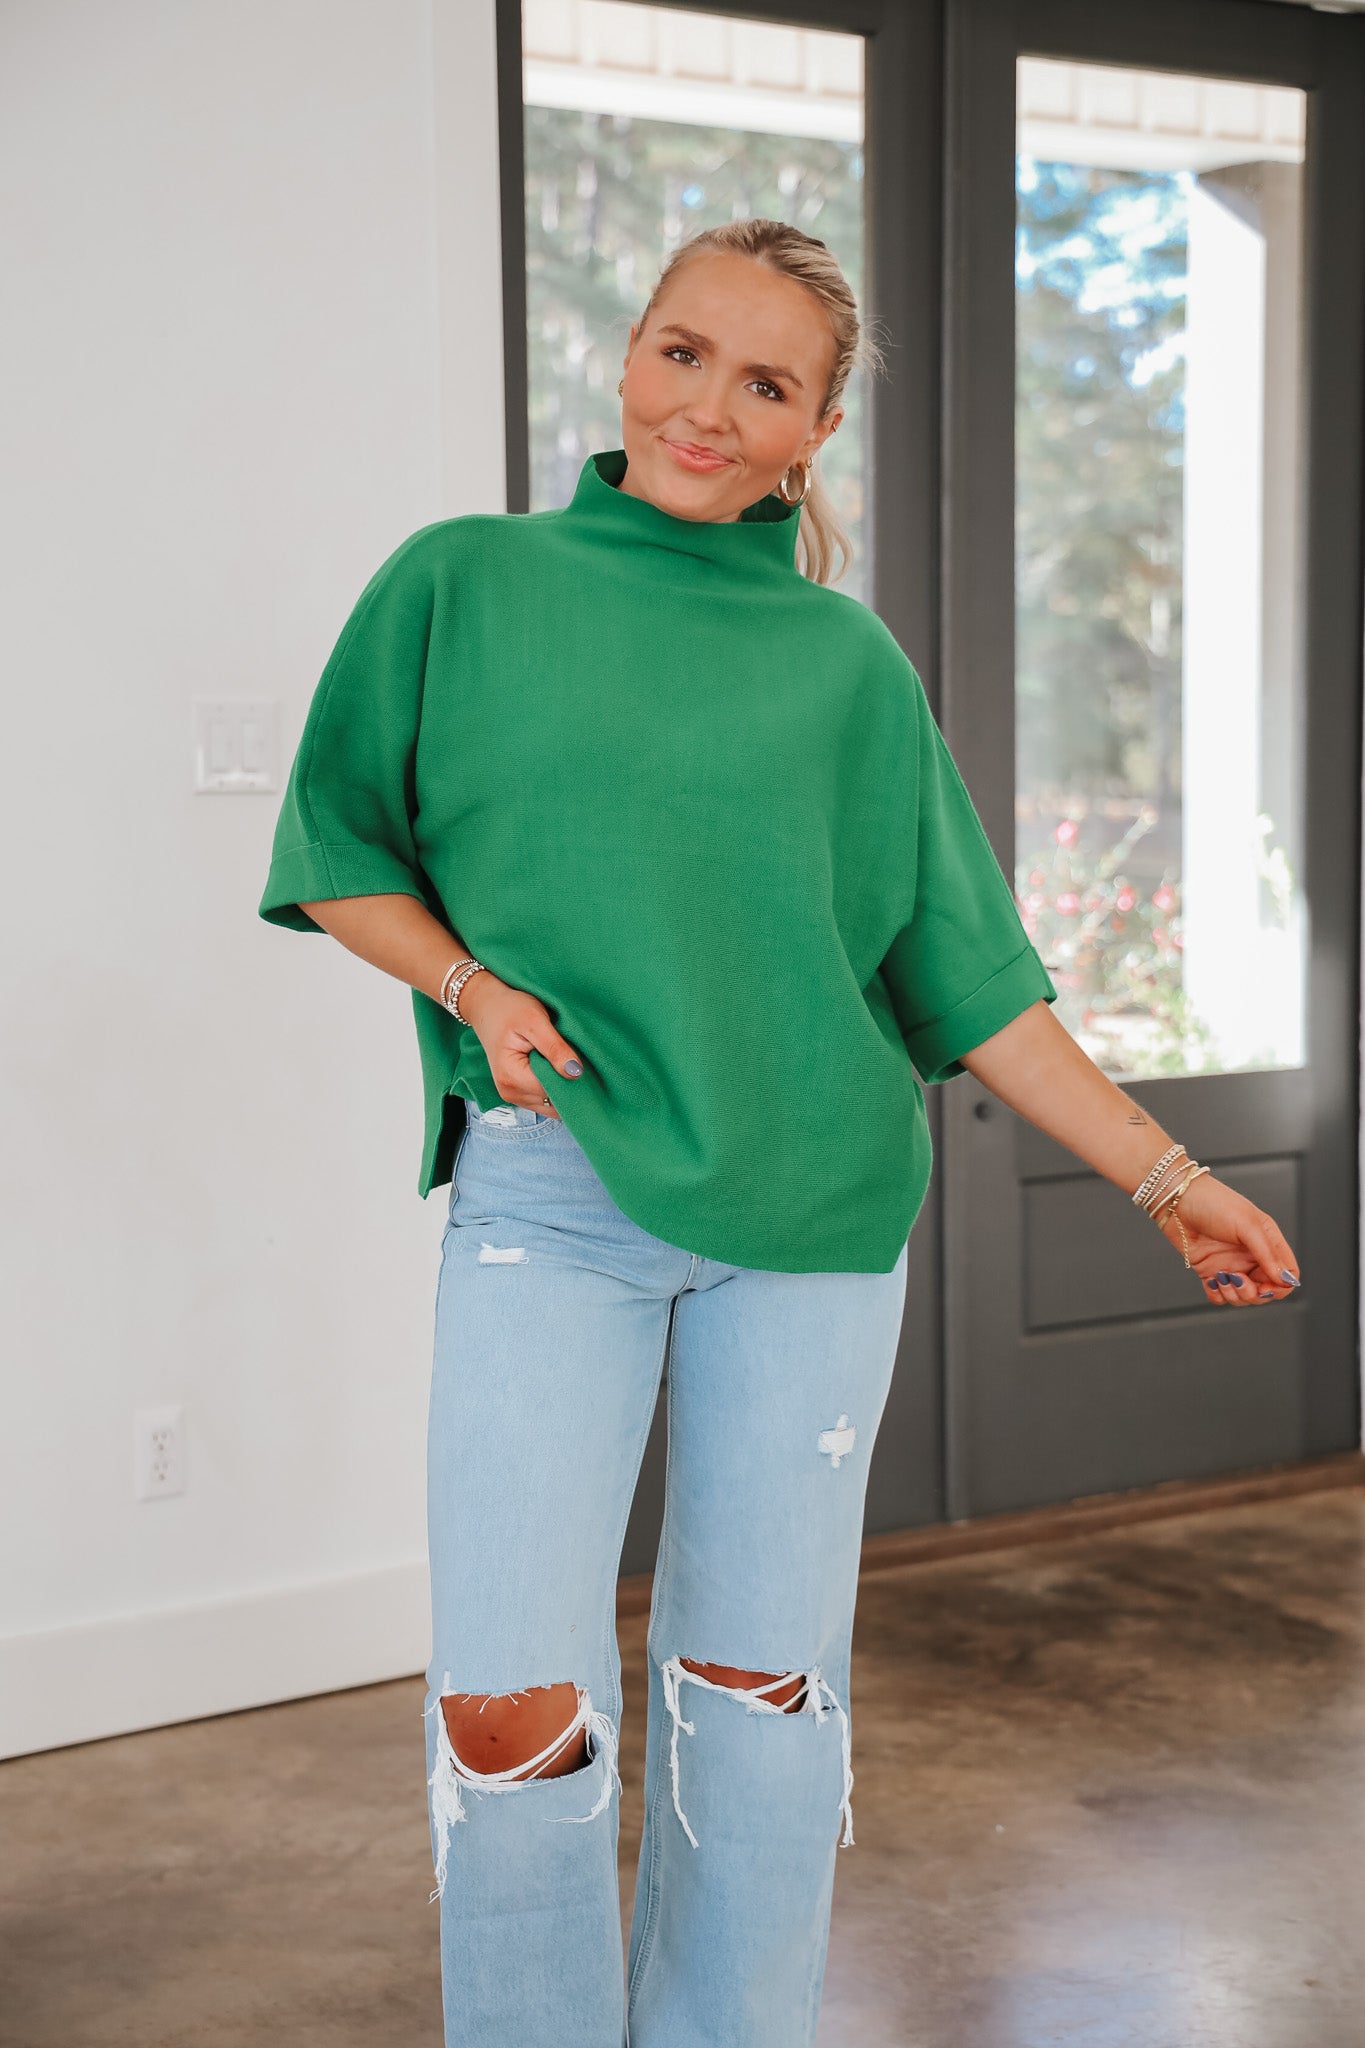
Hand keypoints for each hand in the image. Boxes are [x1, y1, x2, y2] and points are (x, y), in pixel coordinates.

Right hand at [457, 971, 584, 1118]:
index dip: (571, 1077)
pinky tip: (555, 1065)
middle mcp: (511, 1093)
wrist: (488, 1006)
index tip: (580, 1058)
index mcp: (512, 1078)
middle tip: (573, 1056)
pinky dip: (556, 1085)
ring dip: (563, 1085)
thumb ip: (554, 1048)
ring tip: (561, 1058)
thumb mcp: (534, 1020)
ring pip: (552, 1103)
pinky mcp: (520, 1092)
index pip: (554, 1091)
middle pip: (554, 1100)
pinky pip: (546, 1099)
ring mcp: (514, 1095)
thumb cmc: (509, 1009)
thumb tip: (575, 1072)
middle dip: (569, 1083)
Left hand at [1153, 1171, 1301, 1306]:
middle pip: (1266, 1290)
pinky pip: (1220, 1296)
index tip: (1266, 1286)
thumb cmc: (1214, 1202)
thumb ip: (1267, 1253)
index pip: (1287, 1274)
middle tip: (1239, 1280)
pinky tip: (1212, 1282)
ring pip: (1243, 1297)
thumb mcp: (1247, 1225)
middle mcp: (1251, 1256)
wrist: (1176, 1200)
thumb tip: (1285, 1278)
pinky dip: (1217, 1295)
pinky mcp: (1210, 1271)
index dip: (1280, 1285)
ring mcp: (1231, 1264)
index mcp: (1267, 1241)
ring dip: (1234, 1295)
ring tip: (1222, 1278)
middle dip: (1254, 1294)